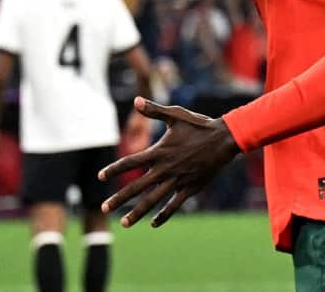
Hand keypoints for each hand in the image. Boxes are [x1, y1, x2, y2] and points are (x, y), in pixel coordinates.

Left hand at [98, 97, 241, 227]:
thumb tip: (136, 100)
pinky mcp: (190, 187)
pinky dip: (163, 215)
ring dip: (137, 212)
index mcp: (159, 151)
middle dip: (119, 198)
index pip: (130, 162)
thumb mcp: (176, 115)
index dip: (114, 169)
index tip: (100, 177)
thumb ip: (154, 111)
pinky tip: (153, 224)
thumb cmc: (199, 126)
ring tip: (123, 223)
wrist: (224, 139)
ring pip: (152, 200)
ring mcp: (177, 180)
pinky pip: (173, 205)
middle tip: (104, 207)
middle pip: (137, 186)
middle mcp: (165, 168)